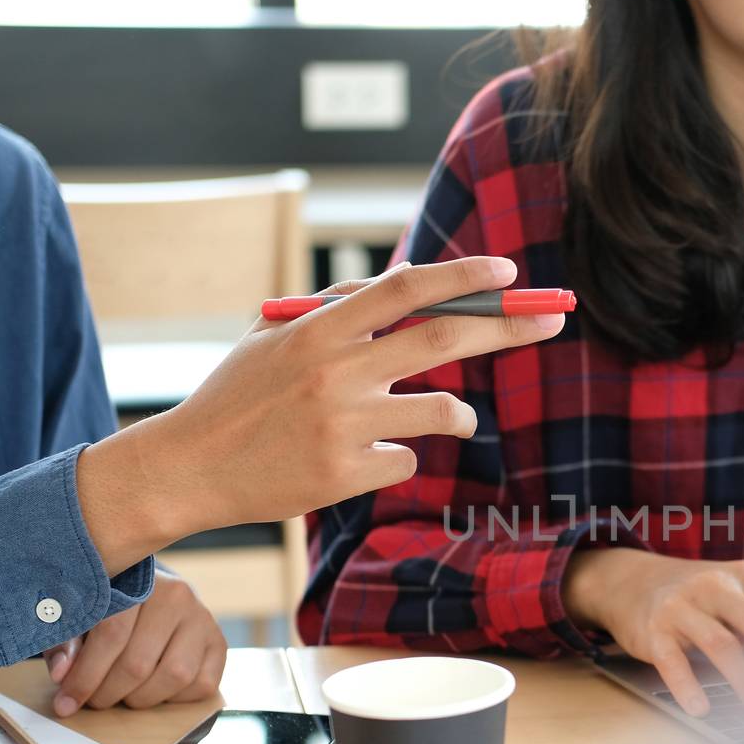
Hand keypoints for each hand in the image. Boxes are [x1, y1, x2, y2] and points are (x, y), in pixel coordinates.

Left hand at [45, 571, 226, 715]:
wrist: (152, 599)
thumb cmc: (112, 611)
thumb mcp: (83, 618)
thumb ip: (68, 643)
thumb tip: (62, 675)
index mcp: (139, 583)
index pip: (111, 635)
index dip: (85, 676)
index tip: (65, 703)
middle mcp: (178, 596)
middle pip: (138, 663)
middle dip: (108, 693)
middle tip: (93, 701)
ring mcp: (204, 620)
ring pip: (174, 676)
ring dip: (141, 698)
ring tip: (123, 695)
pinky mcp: (219, 644)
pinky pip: (201, 685)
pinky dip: (174, 698)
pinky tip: (155, 689)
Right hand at [76, 257, 565, 574]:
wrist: (189, 467)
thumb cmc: (240, 395)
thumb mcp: (275, 337)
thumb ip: (338, 312)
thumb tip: (414, 289)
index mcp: (317, 330)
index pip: (404, 289)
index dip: (461, 277)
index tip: (507, 268)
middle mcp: (336, 374)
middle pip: (443, 340)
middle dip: (508, 327)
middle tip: (554, 320)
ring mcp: (345, 427)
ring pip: (444, 411)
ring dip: (457, 412)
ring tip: (443, 415)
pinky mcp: (347, 475)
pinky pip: (408, 458)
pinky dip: (398, 454)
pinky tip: (357, 457)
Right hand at [563, 549, 743, 716]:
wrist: (630, 582)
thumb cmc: (695, 596)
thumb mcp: (730, 591)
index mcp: (742, 576)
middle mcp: (713, 586)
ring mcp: (681, 607)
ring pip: (720, 644)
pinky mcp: (653, 630)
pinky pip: (673, 661)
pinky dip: (688, 687)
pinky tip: (701, 708)